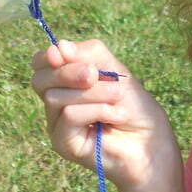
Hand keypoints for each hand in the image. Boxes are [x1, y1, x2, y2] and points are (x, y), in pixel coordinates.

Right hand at [31, 39, 182, 191]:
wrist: (152, 142)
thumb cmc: (135, 107)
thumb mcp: (116, 71)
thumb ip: (90, 55)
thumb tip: (59, 47)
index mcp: (66, 82)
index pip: (40, 65)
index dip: (47, 57)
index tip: (63, 53)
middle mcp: (56, 104)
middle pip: (40, 80)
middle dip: (68, 71)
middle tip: (94, 74)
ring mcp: (57, 125)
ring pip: (56, 97)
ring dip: (92, 93)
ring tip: (117, 97)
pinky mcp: (64, 144)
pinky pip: (68, 116)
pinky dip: (96, 110)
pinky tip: (116, 115)